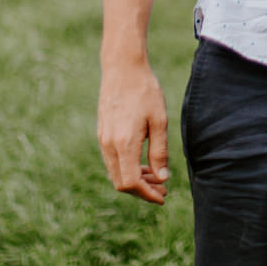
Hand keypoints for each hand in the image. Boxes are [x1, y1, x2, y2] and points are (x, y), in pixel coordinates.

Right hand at [97, 61, 171, 203]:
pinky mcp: (102, 134)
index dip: (146, 194)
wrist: (122, 68)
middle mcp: (109, 145)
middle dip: (142, 191)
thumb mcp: (159, 121)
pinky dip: (128, 168)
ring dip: (135, 180)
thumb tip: (163, 178)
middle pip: (121, 183)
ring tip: (157, 177)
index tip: (162, 197)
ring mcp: (103, 140)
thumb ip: (160, 152)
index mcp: (123, 143)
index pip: (130, 183)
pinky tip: (144, 164)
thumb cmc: (145, 91)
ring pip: (116, 173)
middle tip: (163, 190)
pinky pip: (113, 161)